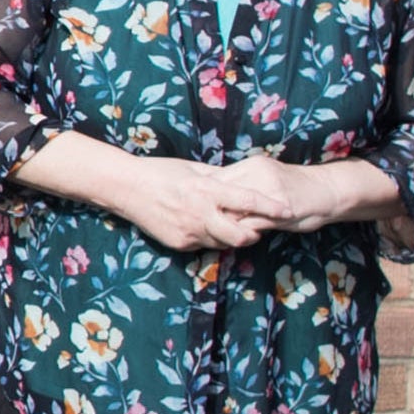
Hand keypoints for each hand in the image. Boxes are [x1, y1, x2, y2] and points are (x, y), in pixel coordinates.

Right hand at [113, 156, 265, 255]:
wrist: (126, 189)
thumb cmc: (161, 172)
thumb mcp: (193, 169)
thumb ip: (219, 177)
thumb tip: (242, 180)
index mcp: (206, 190)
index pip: (247, 202)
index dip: (270, 207)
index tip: (287, 209)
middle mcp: (200, 214)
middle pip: (241, 235)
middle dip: (254, 233)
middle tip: (259, 226)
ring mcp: (189, 232)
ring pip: (224, 243)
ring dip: (231, 236)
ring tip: (231, 225)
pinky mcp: (179, 244)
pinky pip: (204, 245)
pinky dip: (210, 237)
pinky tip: (205, 226)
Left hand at [204, 159, 326, 239]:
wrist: (328, 189)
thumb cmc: (294, 187)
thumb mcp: (266, 177)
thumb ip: (242, 183)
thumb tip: (213, 193)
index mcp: (251, 164)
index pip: (217, 178)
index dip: (205, 195)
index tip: (195, 208)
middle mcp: (258, 173)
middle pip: (220, 193)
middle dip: (209, 211)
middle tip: (200, 224)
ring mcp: (270, 190)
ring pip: (234, 209)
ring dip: (224, 224)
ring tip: (215, 233)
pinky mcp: (281, 208)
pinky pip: (253, 223)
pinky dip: (242, 233)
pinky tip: (238, 238)